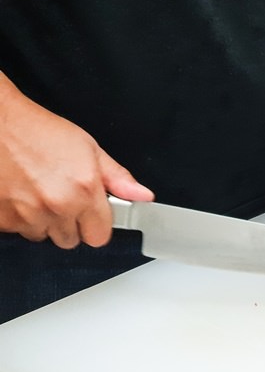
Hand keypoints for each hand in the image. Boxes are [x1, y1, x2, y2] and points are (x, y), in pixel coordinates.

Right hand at [0, 74, 153, 248]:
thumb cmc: (38, 132)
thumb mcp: (89, 149)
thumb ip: (118, 178)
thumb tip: (143, 196)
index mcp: (84, 191)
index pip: (99, 237)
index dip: (96, 225)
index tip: (91, 214)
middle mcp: (57, 206)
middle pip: (71, 240)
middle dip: (69, 223)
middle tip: (60, 196)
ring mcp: (27, 215)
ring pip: (43, 236)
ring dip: (42, 221)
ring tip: (37, 191)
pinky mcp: (2, 219)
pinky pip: (17, 230)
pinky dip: (18, 217)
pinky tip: (20, 194)